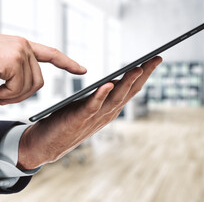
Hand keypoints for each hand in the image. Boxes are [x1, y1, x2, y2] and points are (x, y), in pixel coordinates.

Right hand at [0, 30, 85, 103]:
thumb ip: (13, 69)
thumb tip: (22, 86)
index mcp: (21, 45)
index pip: (51, 53)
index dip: (67, 63)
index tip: (82, 70)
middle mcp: (23, 46)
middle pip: (39, 81)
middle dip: (22, 95)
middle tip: (2, 97)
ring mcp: (20, 52)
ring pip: (30, 87)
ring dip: (11, 96)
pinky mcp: (13, 60)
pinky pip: (18, 89)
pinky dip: (4, 95)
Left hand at [17, 56, 162, 169]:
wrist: (47, 144)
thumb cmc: (67, 122)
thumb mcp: (88, 107)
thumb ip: (101, 97)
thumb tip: (112, 82)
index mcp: (109, 109)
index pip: (131, 89)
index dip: (144, 74)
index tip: (155, 58)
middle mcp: (107, 113)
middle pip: (129, 91)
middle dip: (143, 74)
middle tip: (156, 58)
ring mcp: (95, 117)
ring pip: (115, 98)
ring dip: (126, 83)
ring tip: (137, 68)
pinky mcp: (80, 118)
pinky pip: (92, 105)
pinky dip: (101, 95)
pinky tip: (107, 84)